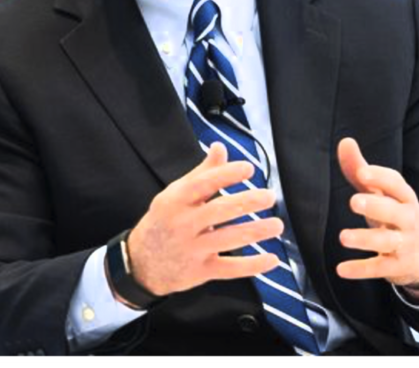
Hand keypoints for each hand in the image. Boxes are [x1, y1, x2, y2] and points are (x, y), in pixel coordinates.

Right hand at [124, 142, 282, 297]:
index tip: (249, 168)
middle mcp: (182, 224)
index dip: (226, 175)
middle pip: (218, 211)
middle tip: (269, 196)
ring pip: (227, 239)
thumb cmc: (164, 220)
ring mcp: (191, 249)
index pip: (202, 184)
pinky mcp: (200, 272)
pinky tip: (272, 258)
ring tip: (277, 224)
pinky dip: (253, 266)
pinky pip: (230, 268)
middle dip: (246, 202)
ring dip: (255, 232)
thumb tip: (220, 147)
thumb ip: (201, 172)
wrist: (141, 263)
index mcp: (175, 200)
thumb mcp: (175, 194)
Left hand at [336, 137, 418, 286]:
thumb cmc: (394, 213)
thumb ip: (359, 169)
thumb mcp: (380, 192)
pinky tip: (341, 269)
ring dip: (366, 240)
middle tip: (354, 201)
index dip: (381, 178)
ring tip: (343, 237)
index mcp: (404, 198)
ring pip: (388, 242)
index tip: (363, 172)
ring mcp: (405, 245)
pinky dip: (361, 269)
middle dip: (377, 207)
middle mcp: (408, 220)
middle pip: (396, 212)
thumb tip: (344, 141)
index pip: (397, 185)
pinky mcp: (398, 267)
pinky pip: (380, 268)